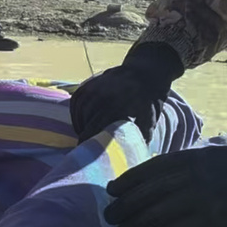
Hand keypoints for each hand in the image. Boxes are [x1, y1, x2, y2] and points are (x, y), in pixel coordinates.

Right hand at [69, 42, 184, 142]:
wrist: (145, 71)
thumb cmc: (149, 99)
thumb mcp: (150, 118)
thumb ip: (140, 136)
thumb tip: (134, 154)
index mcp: (117, 106)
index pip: (94, 128)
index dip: (89, 141)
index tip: (86, 151)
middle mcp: (102, 96)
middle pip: (85, 122)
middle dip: (84, 135)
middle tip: (85, 146)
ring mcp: (94, 88)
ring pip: (79, 112)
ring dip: (80, 124)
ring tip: (84, 134)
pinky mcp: (88, 84)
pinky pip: (76, 101)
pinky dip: (76, 113)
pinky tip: (81, 121)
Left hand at [104, 146, 226, 226]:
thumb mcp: (206, 159)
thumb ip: (177, 168)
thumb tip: (141, 183)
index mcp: (189, 159)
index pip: (148, 170)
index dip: (126, 182)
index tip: (111, 191)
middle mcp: (191, 178)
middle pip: (145, 195)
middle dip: (123, 208)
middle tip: (110, 217)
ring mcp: (200, 201)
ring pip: (155, 215)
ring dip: (134, 226)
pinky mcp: (211, 222)